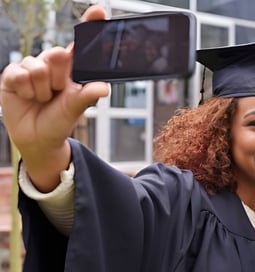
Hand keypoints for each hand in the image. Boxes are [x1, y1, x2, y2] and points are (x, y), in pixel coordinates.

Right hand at [0, 5, 109, 190]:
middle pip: (56, 55)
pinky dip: (25, 90)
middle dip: (58, 79)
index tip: (98, 11)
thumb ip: (86, 96)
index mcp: (72, 69)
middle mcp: (52, 64)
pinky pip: (20, 74)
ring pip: (38, 68)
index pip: (80, 43)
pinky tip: (26, 96)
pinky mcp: (13, 75)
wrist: (37, 138)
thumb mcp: (75, 109)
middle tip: (56, 93)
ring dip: (41, 90)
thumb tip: (103, 88)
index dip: (89, 25)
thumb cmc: (59, 121)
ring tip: (42, 98)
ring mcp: (32, 67)